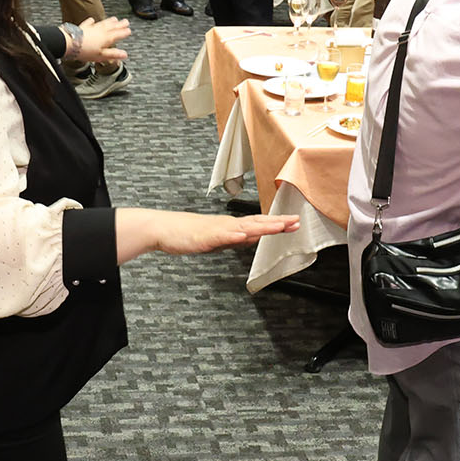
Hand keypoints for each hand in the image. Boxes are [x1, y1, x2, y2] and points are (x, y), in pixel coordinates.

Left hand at [71, 16, 130, 65]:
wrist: (70, 43)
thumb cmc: (85, 51)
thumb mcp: (101, 55)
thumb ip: (113, 54)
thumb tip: (124, 54)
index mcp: (106, 39)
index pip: (118, 34)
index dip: (124, 32)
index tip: (129, 30)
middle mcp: (100, 32)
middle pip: (112, 27)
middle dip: (120, 25)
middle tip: (126, 21)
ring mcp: (92, 29)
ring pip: (103, 24)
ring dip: (109, 21)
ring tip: (115, 19)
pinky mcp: (83, 28)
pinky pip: (89, 23)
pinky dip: (92, 21)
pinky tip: (92, 19)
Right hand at [154, 211, 297, 255]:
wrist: (163, 228)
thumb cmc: (186, 233)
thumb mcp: (216, 238)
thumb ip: (233, 238)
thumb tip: (251, 238)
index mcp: (230, 226)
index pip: (258, 224)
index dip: (276, 223)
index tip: (293, 222)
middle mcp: (226, 225)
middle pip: (256, 223)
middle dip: (277, 223)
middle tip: (296, 221)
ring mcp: (216, 230)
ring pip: (243, 227)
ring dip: (262, 226)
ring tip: (279, 226)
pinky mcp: (205, 237)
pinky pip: (221, 236)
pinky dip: (234, 235)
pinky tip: (244, 235)